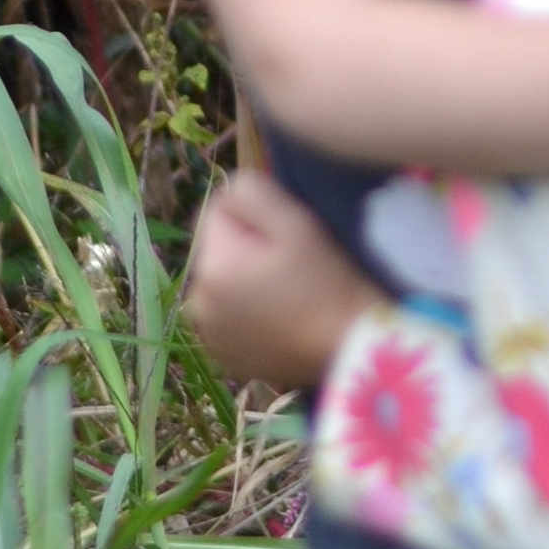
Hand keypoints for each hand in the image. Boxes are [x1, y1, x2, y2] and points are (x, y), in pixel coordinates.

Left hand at [186, 160, 384, 390]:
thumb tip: (229, 190)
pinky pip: (230, 318)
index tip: (287, 238)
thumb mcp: (296, 223)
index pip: (217, 211)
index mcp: (211, 266)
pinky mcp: (225, 358)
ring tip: (290, 294)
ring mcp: (209, 335)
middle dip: (247, 250)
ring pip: (224, 284)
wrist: (350, 349)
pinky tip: (283, 320)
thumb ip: (253, 193)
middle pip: (220, 250)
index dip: (255, 217)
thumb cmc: (327, 282)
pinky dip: (249, 314)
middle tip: (294, 267)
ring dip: (246, 282)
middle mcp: (197, 303)